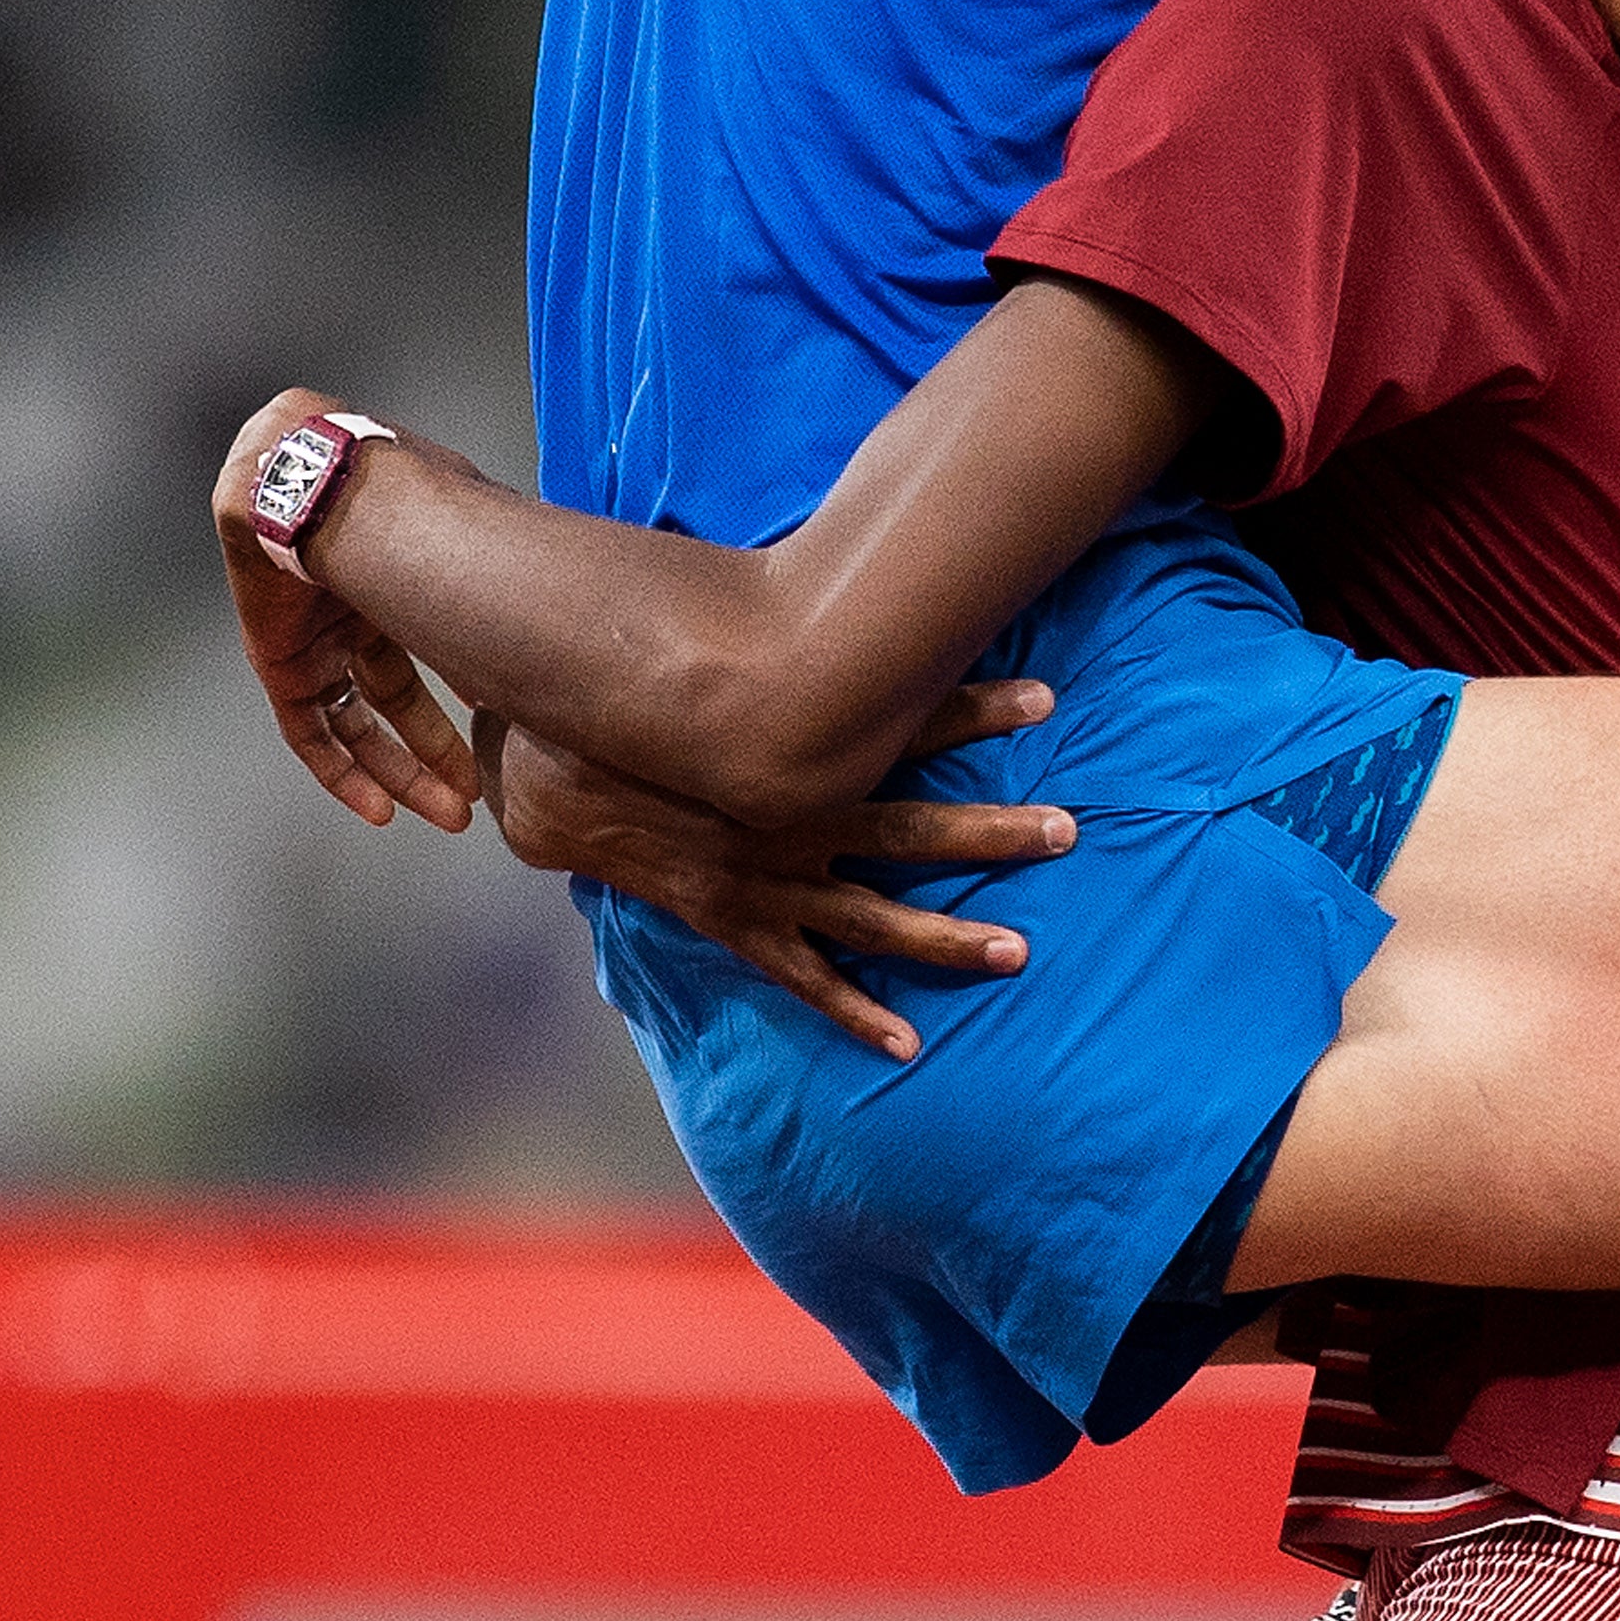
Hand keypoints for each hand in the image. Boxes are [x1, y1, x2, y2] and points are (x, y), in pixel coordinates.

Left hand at [214, 387, 479, 833]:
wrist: (316, 474)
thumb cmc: (387, 480)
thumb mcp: (462, 514)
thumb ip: (494, 553)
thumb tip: (571, 570)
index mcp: (387, 579)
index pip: (422, 657)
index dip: (454, 704)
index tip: (493, 736)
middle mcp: (346, 614)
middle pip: (393, 700)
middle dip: (435, 752)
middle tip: (472, 796)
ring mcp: (309, 638)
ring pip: (355, 725)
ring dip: (400, 773)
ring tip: (446, 811)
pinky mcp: (277, 660)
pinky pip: (307, 733)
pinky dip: (343, 774)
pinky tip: (381, 811)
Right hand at [482, 685, 1075, 1059]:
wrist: (552, 785)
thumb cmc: (640, 711)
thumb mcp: (708, 664)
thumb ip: (773, 637)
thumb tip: (833, 574)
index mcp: (790, 760)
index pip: (899, 724)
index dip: (973, 710)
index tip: (1044, 697)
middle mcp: (788, 827)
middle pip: (910, 832)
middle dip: (992, 833)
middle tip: (1067, 830)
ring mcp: (766, 887)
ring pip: (874, 920)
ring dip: (949, 938)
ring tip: (1019, 951)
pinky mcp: (740, 927)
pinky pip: (805, 980)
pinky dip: (855, 1014)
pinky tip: (908, 1045)